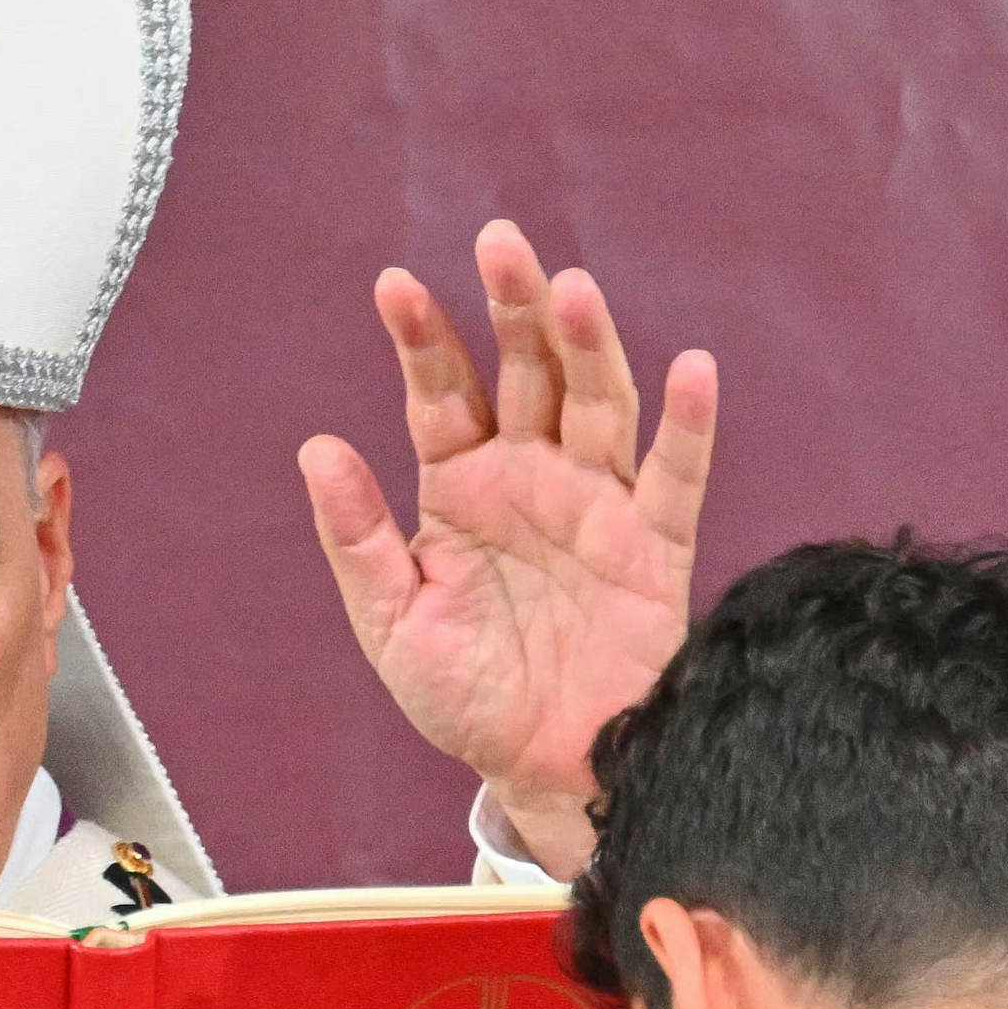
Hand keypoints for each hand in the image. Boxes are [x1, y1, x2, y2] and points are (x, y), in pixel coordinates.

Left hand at [298, 221, 717, 880]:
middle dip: (512, 309)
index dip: (422, 340)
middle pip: (526, 374)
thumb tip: (316, 448)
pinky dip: (686, 425)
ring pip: (596, 405)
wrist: (543, 766)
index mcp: (460, 487)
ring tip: (571, 290)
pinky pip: (675, 478)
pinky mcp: (654, 545)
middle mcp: (531, 477)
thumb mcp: (393, 621)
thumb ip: (359, 537)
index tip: (396, 286)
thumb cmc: (468, 694)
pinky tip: (691, 369)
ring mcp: (596, 503)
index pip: (440, 395)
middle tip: (499, 242)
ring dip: (588, 345)